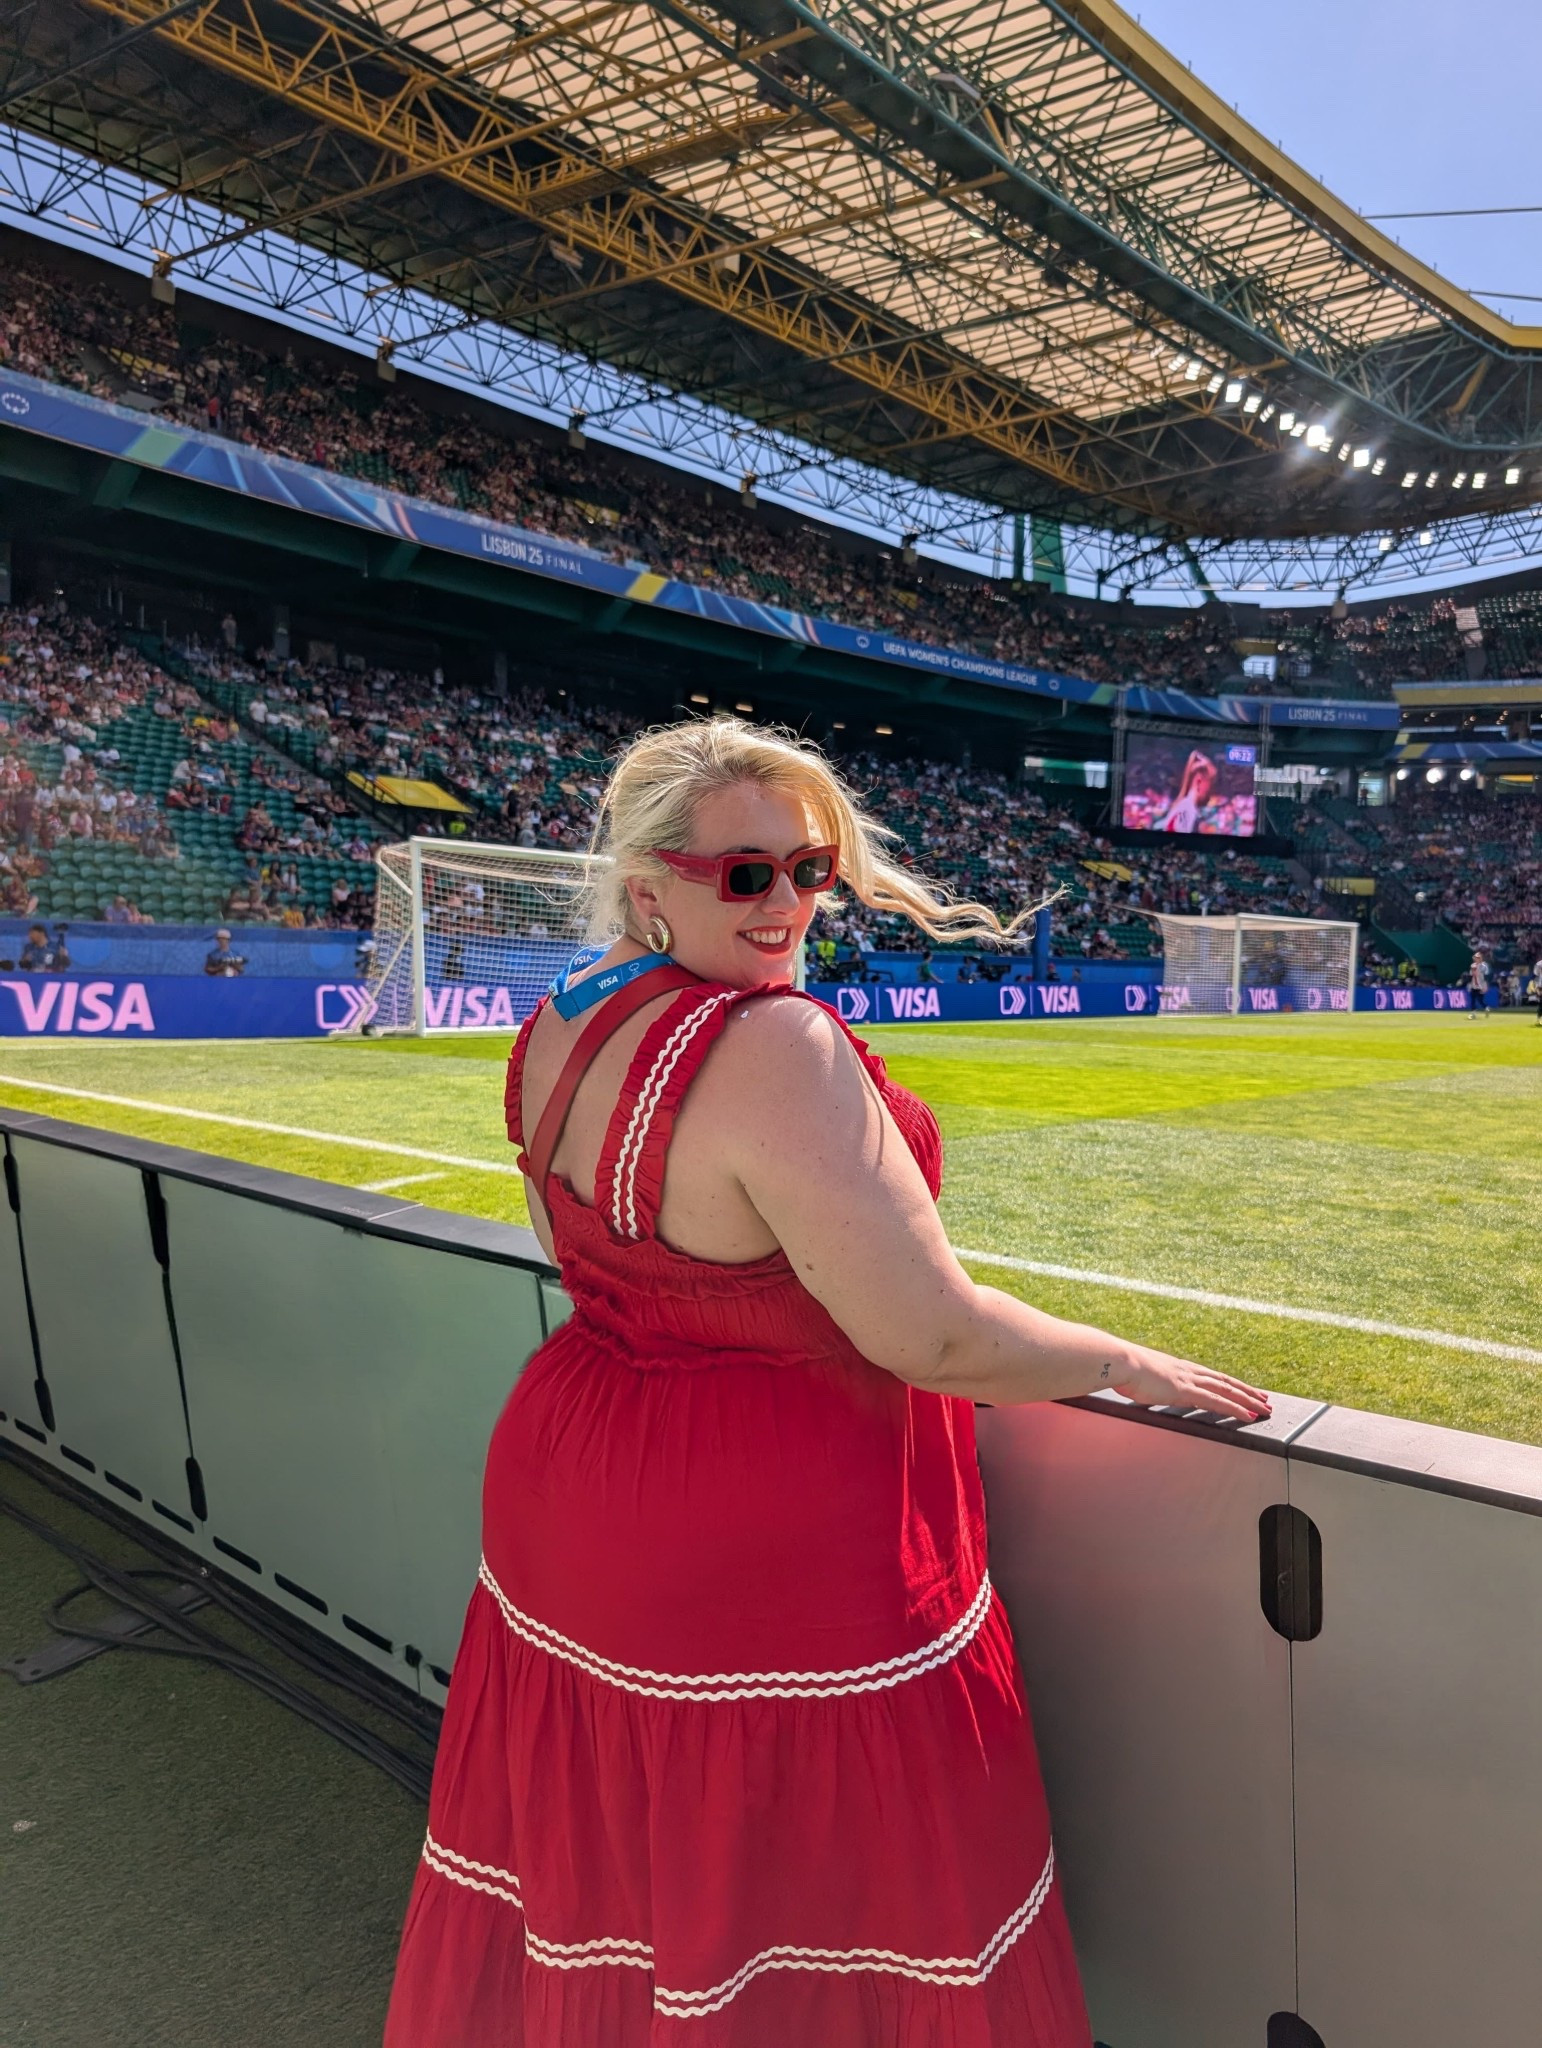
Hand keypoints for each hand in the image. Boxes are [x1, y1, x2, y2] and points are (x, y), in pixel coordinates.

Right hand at [1109, 1344, 1271, 1423]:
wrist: (1119, 1361)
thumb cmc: (1124, 1369)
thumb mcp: (1141, 1377)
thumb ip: (1149, 1384)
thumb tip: (1145, 1390)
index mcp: (1179, 1368)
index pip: (1212, 1376)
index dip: (1230, 1384)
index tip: (1245, 1390)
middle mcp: (1189, 1371)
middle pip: (1226, 1382)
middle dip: (1247, 1392)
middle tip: (1265, 1400)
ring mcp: (1189, 1380)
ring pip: (1228, 1391)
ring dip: (1248, 1400)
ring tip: (1264, 1409)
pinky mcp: (1186, 1391)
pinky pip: (1217, 1402)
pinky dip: (1235, 1409)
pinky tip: (1248, 1415)